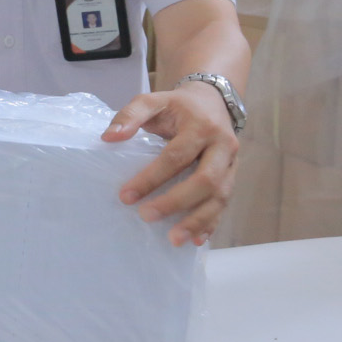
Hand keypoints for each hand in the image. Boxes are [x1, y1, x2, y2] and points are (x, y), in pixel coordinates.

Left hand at [102, 82, 239, 246]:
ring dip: (197, 221)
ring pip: (221, 197)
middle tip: (146, 216)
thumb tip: (109, 138)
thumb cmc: (177, 106)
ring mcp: (232, 164)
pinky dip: (211, 223)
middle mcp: (223, 147)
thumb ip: (130, 115)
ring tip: (173, 239)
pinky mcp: (233, 177)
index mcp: (202, 127)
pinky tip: (197, 240)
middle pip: (206, 180)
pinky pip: (225, 204)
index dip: (151, 178)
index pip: (176, 156)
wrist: (213, 101)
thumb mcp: (152, 100)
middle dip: (176, 202)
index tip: (126, 196)